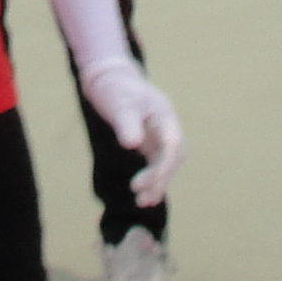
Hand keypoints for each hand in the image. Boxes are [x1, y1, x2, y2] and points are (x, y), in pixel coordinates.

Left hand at [80, 59, 183, 204]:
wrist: (108, 77)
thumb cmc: (114, 87)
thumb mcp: (118, 102)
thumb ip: (126, 122)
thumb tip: (133, 144)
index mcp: (164, 114)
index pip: (172, 145)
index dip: (162, 167)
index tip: (142, 183)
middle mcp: (166, 125)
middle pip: (173, 157)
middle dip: (161, 179)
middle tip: (142, 198)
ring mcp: (159, 133)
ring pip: (167, 162)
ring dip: (158, 183)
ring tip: (142, 202)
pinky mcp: (150, 141)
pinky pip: (156, 162)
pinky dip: (152, 178)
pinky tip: (142, 193)